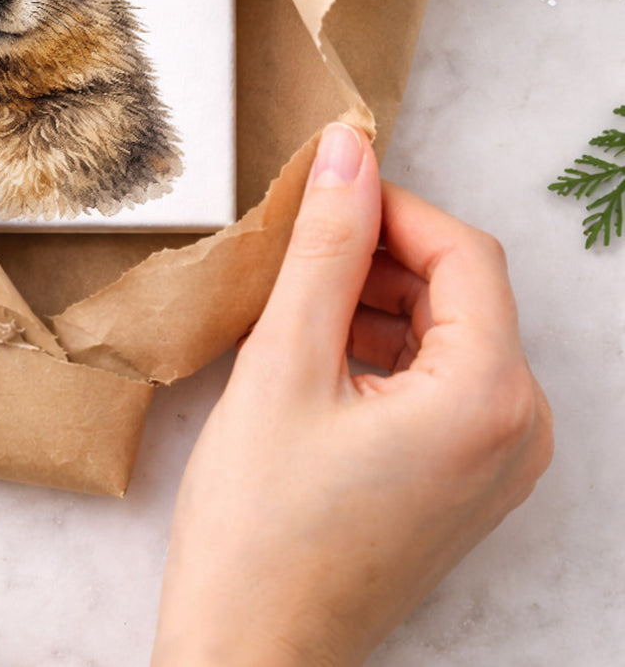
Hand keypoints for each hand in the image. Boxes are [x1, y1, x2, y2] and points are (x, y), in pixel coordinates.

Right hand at [152, 122, 553, 666]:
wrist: (251, 651)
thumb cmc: (260, 525)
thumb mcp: (284, 363)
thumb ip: (324, 247)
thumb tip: (348, 152)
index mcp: (489, 398)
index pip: (463, 252)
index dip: (390, 207)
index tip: (320, 192)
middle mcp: (518, 432)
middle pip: (460, 291)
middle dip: (378, 257)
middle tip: (293, 255)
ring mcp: (497, 463)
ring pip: (446, 333)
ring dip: (374, 301)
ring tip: (292, 310)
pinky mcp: (466, 481)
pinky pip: (439, 382)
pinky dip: (381, 351)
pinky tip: (313, 359)